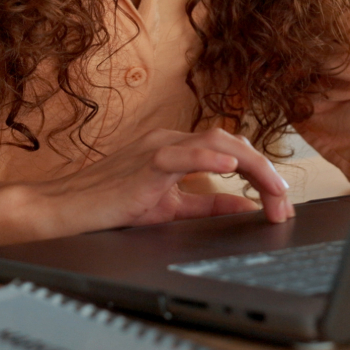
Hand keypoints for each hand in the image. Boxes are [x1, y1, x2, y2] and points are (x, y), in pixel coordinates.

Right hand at [0, 127, 293, 252]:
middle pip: (231, 142)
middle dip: (264, 170)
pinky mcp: (144, 163)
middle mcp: (171, 140)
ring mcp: (158, 147)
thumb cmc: (108, 205)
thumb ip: (205, 204)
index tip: (280, 199)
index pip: (231, 151)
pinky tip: (230, 166)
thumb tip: (243, 206)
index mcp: (177, 148)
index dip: (261, 172)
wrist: (63, 209)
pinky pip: (182, 155)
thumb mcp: (168, 206)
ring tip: (274, 188)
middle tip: (285, 201)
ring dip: (251, 166)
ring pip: (216, 143)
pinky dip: (209, 157)